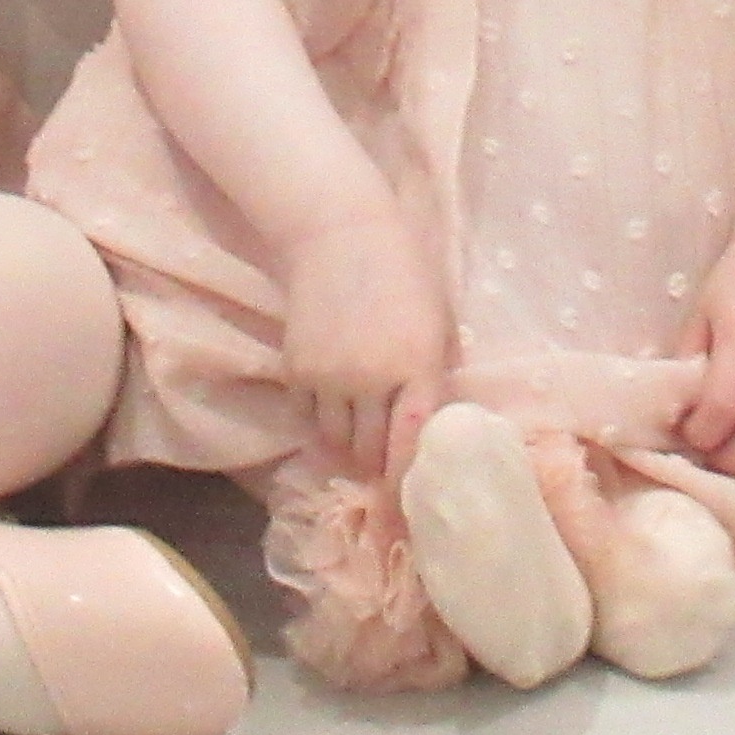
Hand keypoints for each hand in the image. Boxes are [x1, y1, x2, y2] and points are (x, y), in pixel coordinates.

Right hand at [277, 204, 454, 473]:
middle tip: (382, 470)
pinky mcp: (296, 367)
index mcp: (417, 366)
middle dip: (377, 466)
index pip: (412, 442)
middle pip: (369, 451)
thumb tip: (432, 419)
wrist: (340, 232)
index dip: (408, 479)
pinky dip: (319, 424)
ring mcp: (329, 377)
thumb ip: (435, 370)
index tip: (409, 502)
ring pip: (334, 440)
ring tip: (356, 446)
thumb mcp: (437, 319)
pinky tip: (331, 417)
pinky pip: (306, 416)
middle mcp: (371, 380)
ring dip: (346, 449)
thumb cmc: (404, 269)